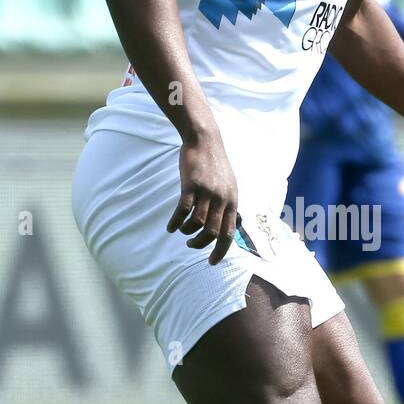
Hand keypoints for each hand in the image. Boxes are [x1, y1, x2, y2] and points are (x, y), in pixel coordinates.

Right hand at [167, 136, 238, 263]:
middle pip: (211, 232)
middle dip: (200, 244)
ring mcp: (207, 192)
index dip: (220, 250)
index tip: (211, 262)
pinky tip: (170, 227)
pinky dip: (176, 222)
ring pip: (197, 223)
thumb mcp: (230, 185)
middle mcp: (221, 199)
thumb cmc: (216, 165)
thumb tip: (229, 225)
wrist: (205, 141)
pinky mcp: (191, 185)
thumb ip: (228, 204)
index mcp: (232, 201)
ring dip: (187, 232)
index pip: (228, 233)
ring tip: (181, 231)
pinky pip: (183, 210)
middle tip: (191, 245)